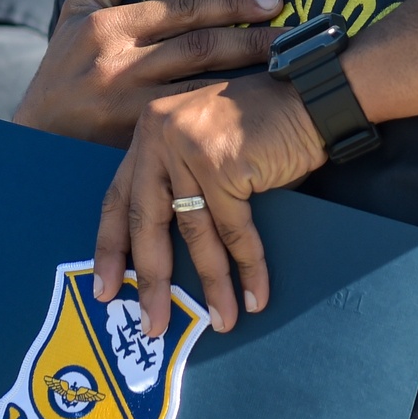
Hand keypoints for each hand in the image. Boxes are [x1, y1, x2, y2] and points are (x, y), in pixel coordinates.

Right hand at [14, 0, 283, 145]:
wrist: (33, 139)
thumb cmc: (64, 67)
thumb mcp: (76, 11)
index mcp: (108, 27)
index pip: (183, 9)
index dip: (232, 3)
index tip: (273, 0)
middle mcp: (119, 66)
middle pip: (201, 48)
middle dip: (253, 39)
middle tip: (295, 31)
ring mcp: (129, 109)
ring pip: (202, 89)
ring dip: (249, 77)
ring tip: (290, 66)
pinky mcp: (137, 144)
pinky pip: (191, 126)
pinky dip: (226, 116)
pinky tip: (259, 109)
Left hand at [93, 72, 327, 334]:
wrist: (313, 94)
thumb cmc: (265, 121)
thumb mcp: (206, 141)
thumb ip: (182, 178)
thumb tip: (169, 250)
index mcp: (150, 130)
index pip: (119, 197)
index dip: (112, 247)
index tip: (104, 288)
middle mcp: (160, 135)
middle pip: (148, 221)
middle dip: (151, 280)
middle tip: (151, 324)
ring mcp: (189, 149)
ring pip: (195, 232)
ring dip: (211, 283)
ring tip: (220, 321)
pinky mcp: (222, 165)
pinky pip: (234, 230)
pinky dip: (247, 267)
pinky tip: (254, 295)